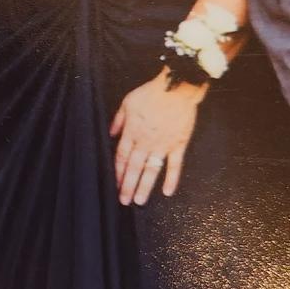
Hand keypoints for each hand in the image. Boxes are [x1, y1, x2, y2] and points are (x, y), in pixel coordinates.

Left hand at [109, 70, 201, 204]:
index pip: (121, 157)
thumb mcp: (128, 102)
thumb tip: (110, 133)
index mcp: (132, 132)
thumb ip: (118, 120)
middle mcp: (145, 142)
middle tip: (123, 201)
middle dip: (127, 185)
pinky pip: (175, 165)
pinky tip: (168, 192)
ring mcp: (163, 145)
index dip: (117, 172)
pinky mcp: (179, 144)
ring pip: (151, 170)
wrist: (177, 87)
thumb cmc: (152, 92)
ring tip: (139, 200)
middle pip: (134, 167)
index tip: (113, 185)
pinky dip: (172, 179)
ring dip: (145, 186)